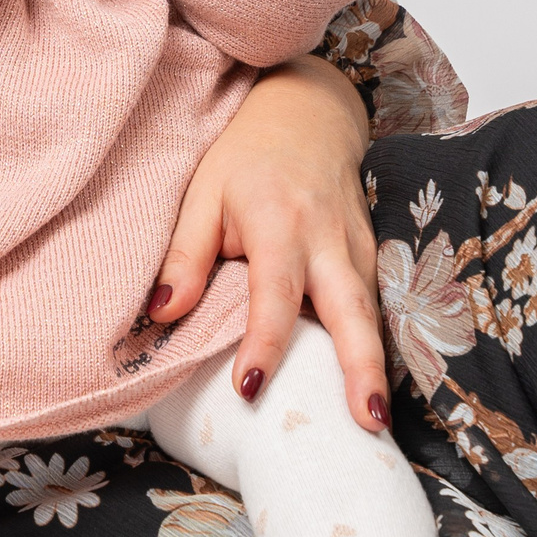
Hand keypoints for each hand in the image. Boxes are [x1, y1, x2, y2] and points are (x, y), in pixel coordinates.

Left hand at [150, 54, 388, 429]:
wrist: (308, 113)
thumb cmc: (246, 154)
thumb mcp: (203, 192)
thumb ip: (185, 254)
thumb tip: (161, 312)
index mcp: (280, 223)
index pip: (274, 295)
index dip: (263, 343)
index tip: (250, 389)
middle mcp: (328, 239)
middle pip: (352, 310)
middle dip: (361, 367)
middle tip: (366, 423)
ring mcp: (358, 247)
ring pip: (371, 314)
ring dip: (375, 367)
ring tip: (373, 423)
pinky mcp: (372, 255)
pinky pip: (374, 306)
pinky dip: (374, 347)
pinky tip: (369, 389)